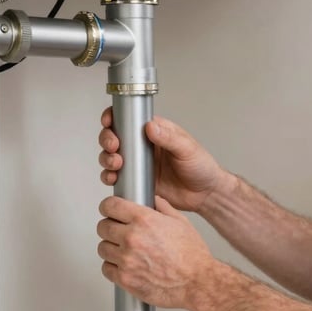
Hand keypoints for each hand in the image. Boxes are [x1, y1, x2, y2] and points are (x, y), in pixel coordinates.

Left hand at [97, 195, 213, 308]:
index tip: (110, 210)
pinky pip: (106, 269)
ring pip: (102, 248)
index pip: (110, 206)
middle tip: (118, 232)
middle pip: (103, 227)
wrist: (197, 282)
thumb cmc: (193, 255)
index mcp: (144, 220)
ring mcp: (127, 259)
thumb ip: (163, 207)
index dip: (109, 207)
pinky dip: (113, 267)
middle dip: (110, 227)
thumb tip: (153, 200)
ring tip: (123, 250)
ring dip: (111, 248)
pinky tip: (124, 265)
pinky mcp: (125, 278)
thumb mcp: (181, 222)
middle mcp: (132, 237)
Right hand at [98, 108, 231, 212]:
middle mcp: (143, 145)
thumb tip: (150, 126)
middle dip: (107, 139)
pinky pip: (117, 177)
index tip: (108, 121)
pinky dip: (110, 176)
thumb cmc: (202, 167)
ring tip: (116, 164)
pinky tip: (114, 178)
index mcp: (156, 131)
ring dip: (106, 158)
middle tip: (114, 146)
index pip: (129, 118)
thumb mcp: (187, 149)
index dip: (114, 116)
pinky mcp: (137, 180)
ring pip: (111, 156)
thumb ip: (169, 138)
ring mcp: (138, 163)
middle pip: (115, 136)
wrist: (205, 194)